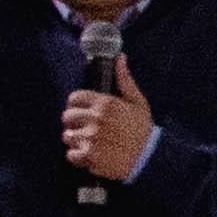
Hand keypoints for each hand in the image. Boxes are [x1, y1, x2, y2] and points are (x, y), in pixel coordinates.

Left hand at [62, 58, 154, 183]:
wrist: (149, 158)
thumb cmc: (142, 130)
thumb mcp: (137, 102)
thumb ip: (124, 80)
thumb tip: (119, 58)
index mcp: (106, 104)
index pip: (74, 98)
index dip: (77, 104)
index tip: (82, 110)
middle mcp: (96, 120)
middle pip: (67, 117)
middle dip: (74, 122)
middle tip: (86, 127)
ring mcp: (91, 139)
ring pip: (67, 136)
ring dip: (76, 140)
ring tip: (90, 142)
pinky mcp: (89, 157)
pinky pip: (71, 155)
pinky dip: (78, 157)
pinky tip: (91, 154)